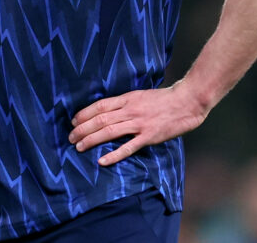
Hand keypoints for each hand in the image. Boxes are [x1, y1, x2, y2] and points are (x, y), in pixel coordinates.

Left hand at [68, 82, 208, 166]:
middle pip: (100, 119)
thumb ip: (125, 102)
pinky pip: (128, 147)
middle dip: (82, 129)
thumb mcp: (140, 95)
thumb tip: (108, 109)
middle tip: (70, 137)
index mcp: (127, 98)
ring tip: (79, 146)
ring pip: (110, 132)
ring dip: (92, 140)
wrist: (186, 101)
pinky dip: (114, 154)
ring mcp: (139, 124)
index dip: (84, 114)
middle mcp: (130, 110)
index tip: (73, 121)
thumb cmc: (164, 98)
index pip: (100, 106)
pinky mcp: (149, 137)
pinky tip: (102, 160)